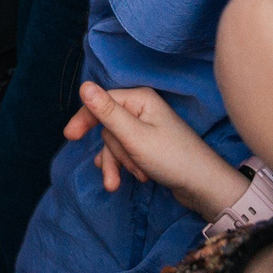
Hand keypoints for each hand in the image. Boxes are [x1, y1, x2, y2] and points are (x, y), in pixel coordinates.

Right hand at [67, 83, 251, 219]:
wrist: (202, 186)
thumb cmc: (172, 158)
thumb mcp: (134, 137)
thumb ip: (107, 112)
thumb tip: (83, 86)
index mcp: (140, 99)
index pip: (101, 102)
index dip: (85, 119)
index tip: (70, 137)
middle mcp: (142, 109)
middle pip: (108, 127)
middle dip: (113, 152)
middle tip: (121, 172)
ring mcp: (145, 128)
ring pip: (115, 143)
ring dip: (120, 163)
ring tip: (135, 178)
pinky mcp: (148, 145)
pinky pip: (125, 152)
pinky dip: (125, 165)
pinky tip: (124, 179)